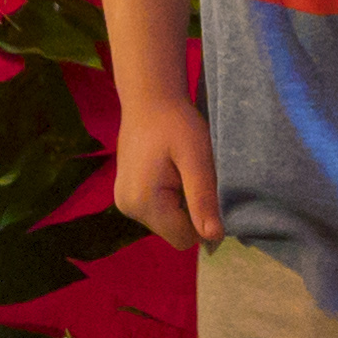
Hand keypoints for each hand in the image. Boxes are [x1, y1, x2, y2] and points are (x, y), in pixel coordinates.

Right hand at [107, 88, 220, 249]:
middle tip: (192, 176)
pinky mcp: (125, 195)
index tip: (208, 192)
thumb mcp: (196, 158)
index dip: (203, 223)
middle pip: (173, 232)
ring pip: (166, 223)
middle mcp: (128, 208)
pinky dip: (169, 198)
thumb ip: (203, 199)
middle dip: (190, 211)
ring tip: (180, 171)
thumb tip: (213, 239)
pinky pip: (157, 211)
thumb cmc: (176, 122)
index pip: (183, 238)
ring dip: (180, 204)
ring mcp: (123, 202)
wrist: (149, 98)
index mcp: (144, 202)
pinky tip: (170, 172)